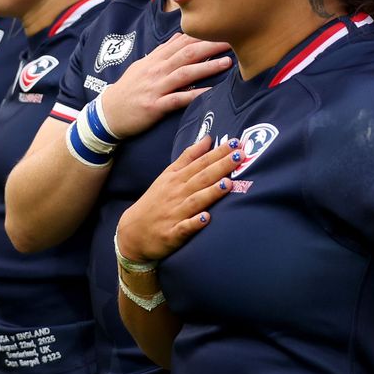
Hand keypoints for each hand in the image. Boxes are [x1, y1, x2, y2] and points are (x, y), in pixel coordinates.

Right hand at [98, 33, 231, 137]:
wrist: (108, 113)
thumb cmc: (128, 90)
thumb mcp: (142, 65)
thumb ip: (162, 51)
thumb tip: (179, 36)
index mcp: (155, 59)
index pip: (182, 42)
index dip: (202, 34)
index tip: (221, 28)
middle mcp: (157, 70)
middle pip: (187, 53)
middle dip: (210, 45)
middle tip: (231, 39)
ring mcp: (156, 87)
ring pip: (185, 73)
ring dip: (207, 67)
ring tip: (228, 62)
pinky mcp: (155, 106)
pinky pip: (179, 99)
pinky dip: (196, 96)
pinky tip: (211, 94)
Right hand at [114, 134, 238, 263]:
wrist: (132, 232)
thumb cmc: (155, 201)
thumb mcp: (167, 175)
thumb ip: (188, 157)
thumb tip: (208, 139)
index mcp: (176, 179)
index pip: (200, 163)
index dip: (218, 152)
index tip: (235, 142)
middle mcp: (176, 194)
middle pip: (201, 178)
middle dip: (221, 166)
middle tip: (240, 155)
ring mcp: (174, 214)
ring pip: (195, 201)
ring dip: (211, 192)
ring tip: (229, 183)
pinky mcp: (172, 234)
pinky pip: (184, 228)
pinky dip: (195, 223)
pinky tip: (206, 218)